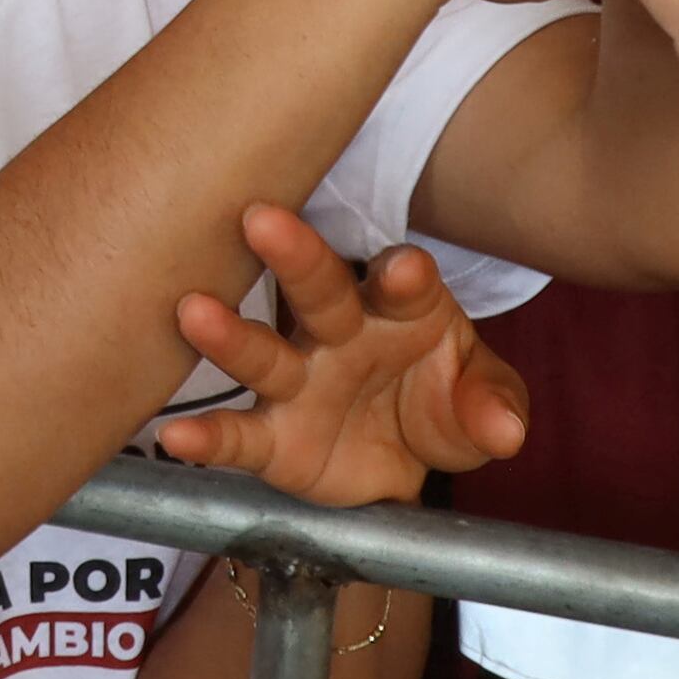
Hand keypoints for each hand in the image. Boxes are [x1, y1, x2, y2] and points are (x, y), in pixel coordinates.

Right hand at [156, 220, 523, 506]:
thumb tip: (505, 429)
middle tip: (263, 220)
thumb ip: (493, 404)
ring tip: (193, 311)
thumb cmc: (439, 399)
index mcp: (401, 308)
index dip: (403, 275)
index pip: (403, 280)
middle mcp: (342, 332)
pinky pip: (238, 435)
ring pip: (263, 353)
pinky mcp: (273, 438)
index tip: (405, 270)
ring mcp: (300, 381)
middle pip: (319, 289)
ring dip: (229, 334)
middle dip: (294, 255)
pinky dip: (206, 438)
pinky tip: (173, 437)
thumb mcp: (480, 400)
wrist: (400, 458)